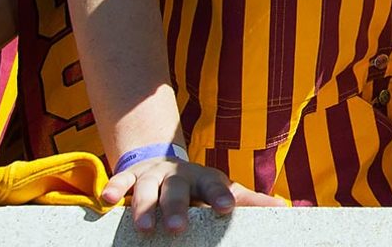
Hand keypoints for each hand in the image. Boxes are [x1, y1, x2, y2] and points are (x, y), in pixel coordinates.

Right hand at [103, 158, 283, 232]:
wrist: (165, 162)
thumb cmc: (200, 186)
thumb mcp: (223, 189)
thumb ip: (249, 200)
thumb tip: (285, 208)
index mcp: (205, 179)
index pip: (216, 186)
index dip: (221, 197)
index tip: (226, 210)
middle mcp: (179, 175)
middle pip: (177, 190)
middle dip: (176, 209)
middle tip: (176, 229)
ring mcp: (154, 175)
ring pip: (147, 189)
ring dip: (143, 207)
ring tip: (142, 228)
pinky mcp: (131, 176)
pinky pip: (121, 180)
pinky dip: (114, 187)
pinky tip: (107, 200)